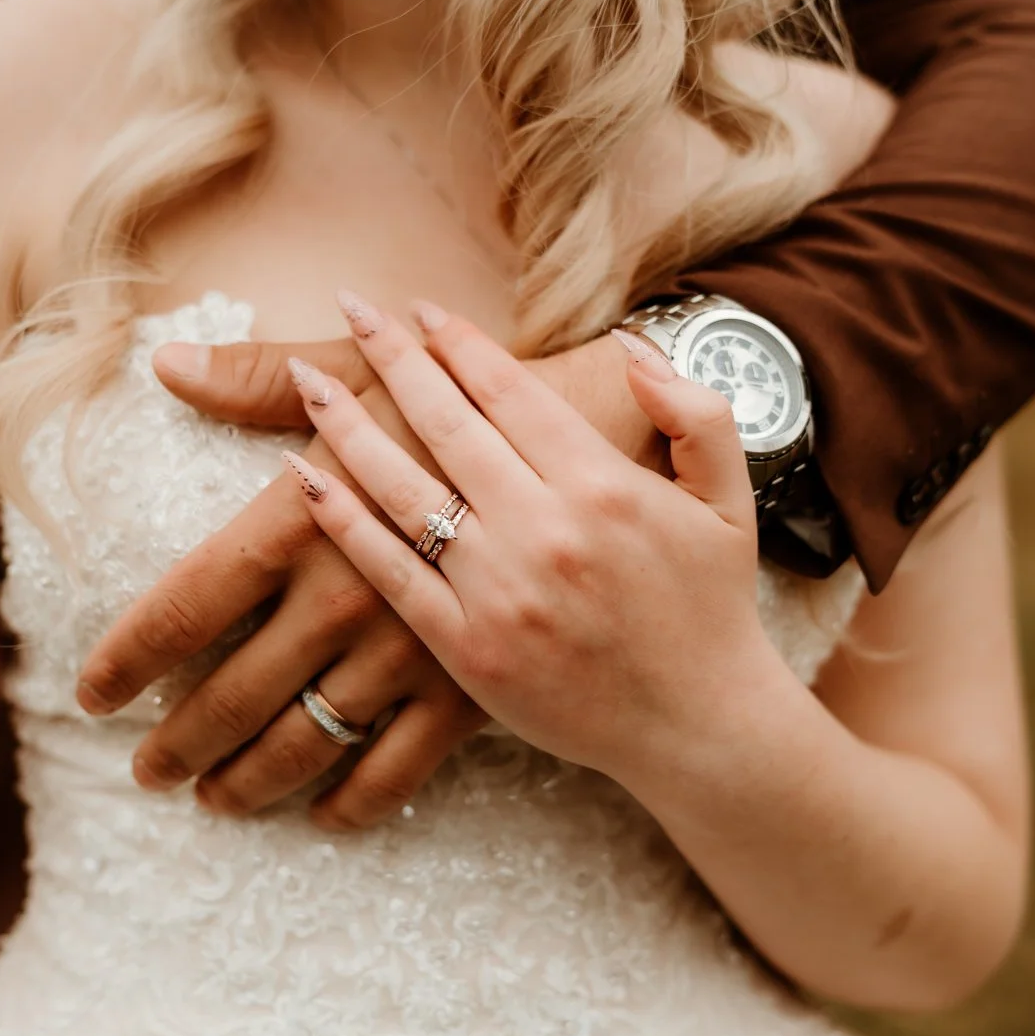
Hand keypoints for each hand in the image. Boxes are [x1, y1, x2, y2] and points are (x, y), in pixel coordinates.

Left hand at [75, 352, 484, 828]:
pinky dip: (354, 802)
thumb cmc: (463, 401)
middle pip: (232, 692)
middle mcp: (344, 595)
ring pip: (305, 741)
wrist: (595, 441)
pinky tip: (323, 814)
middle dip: (177, 741)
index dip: (130, 656)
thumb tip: (167, 365)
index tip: (91, 694)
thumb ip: (257, 380)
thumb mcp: (359, 377)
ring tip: (213, 797)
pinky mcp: (467, 687)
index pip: (187, 604)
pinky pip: (397, 771)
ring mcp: (406, 652)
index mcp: (303, 521)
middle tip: (144, 769)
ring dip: (248, 780)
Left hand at [279, 292, 778, 779]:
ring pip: (405, 490)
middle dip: (393, 357)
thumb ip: (697, 414)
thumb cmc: (712, 609)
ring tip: (310, 379)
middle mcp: (544, 529)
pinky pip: (391, 572)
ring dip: (348, 426)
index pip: (510, 390)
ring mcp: (499, 591)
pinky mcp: (466, 649)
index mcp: (602, 483)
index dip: (458, 342)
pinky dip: (343, 521)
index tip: (420, 307)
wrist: (701, 728)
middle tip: (353, 308)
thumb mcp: (728, 499)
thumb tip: (634, 352)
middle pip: (447, 424)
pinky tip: (305, 477)